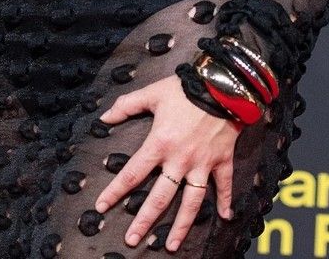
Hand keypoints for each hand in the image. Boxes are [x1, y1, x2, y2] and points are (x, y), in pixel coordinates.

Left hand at [94, 75, 242, 250]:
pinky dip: (226, 201)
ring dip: (181, 225)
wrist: (224, 85)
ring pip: (191, 202)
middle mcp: (180, 160)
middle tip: (132, 240)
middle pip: (159, 197)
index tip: (102, 207)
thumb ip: (126, 105)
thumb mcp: (152, 93)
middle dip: (144, 220)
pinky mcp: (222, 161)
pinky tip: (225, 218)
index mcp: (159, 144)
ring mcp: (202, 164)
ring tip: (170, 245)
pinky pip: (225, 185)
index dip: (115, 191)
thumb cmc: (186, 88)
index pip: (132, 173)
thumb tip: (104, 117)